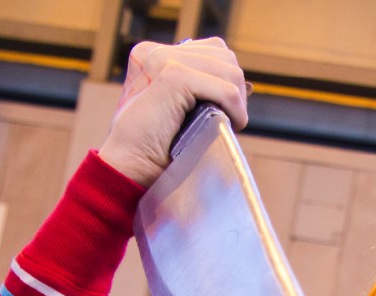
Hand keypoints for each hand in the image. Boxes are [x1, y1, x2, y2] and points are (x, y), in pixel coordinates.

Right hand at [98, 38, 248, 186]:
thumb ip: (200, 88)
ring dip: (238, 101)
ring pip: (228, 70)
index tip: (225, 109)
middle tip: (231, 118)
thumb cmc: (155, 147)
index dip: (227, 78)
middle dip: (236, 86)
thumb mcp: (179, 109)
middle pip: (224, 55)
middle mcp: (157, 53)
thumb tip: (246, 85)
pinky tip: (232, 126)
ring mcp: (163, 61)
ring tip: (230, 123)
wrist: (129, 166)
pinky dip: (236, 110)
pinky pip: (225, 89)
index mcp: (155, 55)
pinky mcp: (173, 77)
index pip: (213, 49)